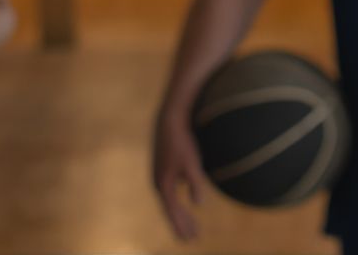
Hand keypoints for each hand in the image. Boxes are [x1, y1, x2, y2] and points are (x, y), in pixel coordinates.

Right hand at [153, 108, 208, 241]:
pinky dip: (178, 200)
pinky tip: (185, 199)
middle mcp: (159, 182)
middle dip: (181, 224)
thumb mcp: (192, 163)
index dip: (182, 225)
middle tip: (192, 238)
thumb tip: (199, 204)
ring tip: (190, 225)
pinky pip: (171, 191)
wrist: (170, 119)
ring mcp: (160, 175)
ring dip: (180, 213)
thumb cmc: (182, 141)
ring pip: (170, 200)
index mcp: (163, 184)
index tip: (190, 238)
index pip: (173, 211)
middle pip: (171, 209)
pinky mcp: (164, 167)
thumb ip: (195, 183)